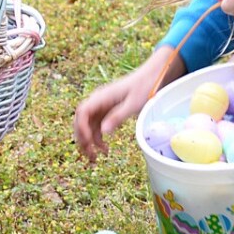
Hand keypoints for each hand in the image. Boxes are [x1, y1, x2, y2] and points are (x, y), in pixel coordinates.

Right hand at [73, 46, 184, 162]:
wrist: (152, 76)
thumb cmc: (144, 87)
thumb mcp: (133, 104)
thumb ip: (118, 116)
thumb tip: (103, 132)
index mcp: (102, 96)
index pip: (82, 112)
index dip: (82, 129)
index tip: (89, 143)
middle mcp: (98, 100)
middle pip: (81, 121)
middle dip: (83, 139)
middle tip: (90, 156)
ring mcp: (102, 106)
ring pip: (88, 126)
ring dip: (89, 142)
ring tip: (97, 157)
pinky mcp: (107, 110)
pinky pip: (97, 126)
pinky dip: (98, 138)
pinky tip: (105, 148)